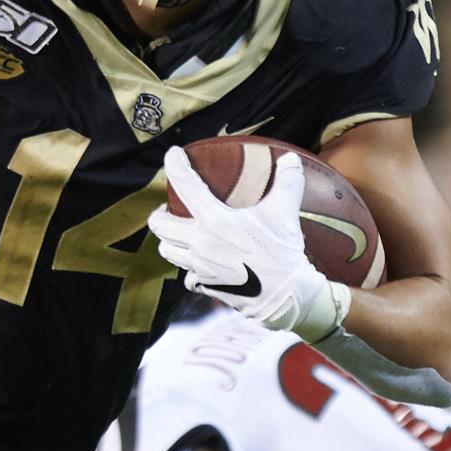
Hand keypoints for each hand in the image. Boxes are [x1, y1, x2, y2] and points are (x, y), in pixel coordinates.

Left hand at [148, 146, 344, 340]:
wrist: (285, 295)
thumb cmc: (282, 252)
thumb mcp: (285, 212)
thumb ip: (287, 182)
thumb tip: (290, 159)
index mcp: (216, 220)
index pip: (185, 185)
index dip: (174, 165)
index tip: (173, 155)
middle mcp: (200, 243)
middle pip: (160, 225)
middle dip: (160, 214)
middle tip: (169, 208)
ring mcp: (200, 267)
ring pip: (167, 251)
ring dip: (169, 240)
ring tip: (178, 234)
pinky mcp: (205, 284)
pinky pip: (186, 275)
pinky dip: (188, 268)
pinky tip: (198, 263)